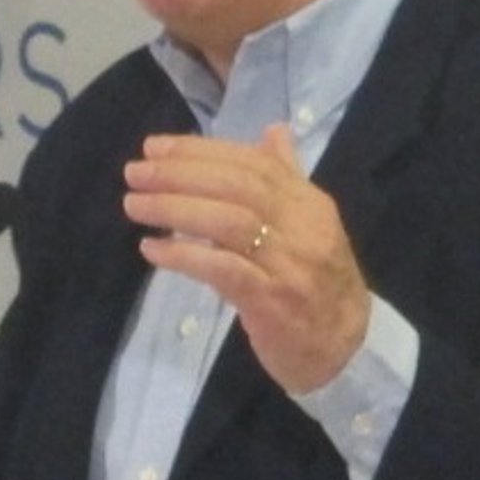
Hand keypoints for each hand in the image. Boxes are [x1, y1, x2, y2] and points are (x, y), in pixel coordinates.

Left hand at [123, 124, 370, 394]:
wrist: (344, 350)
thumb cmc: (318, 286)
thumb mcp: (310, 226)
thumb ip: (288, 178)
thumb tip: (274, 130)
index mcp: (309, 203)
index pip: (252, 163)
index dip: (200, 151)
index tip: (155, 147)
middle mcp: (303, 227)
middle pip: (237, 187)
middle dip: (180, 174)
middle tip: (135, 172)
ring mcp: (289, 264)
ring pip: (227, 223)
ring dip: (174, 209)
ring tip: (135, 205)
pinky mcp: (272, 300)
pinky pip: (222, 270)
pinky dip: (183, 255)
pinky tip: (152, 249)